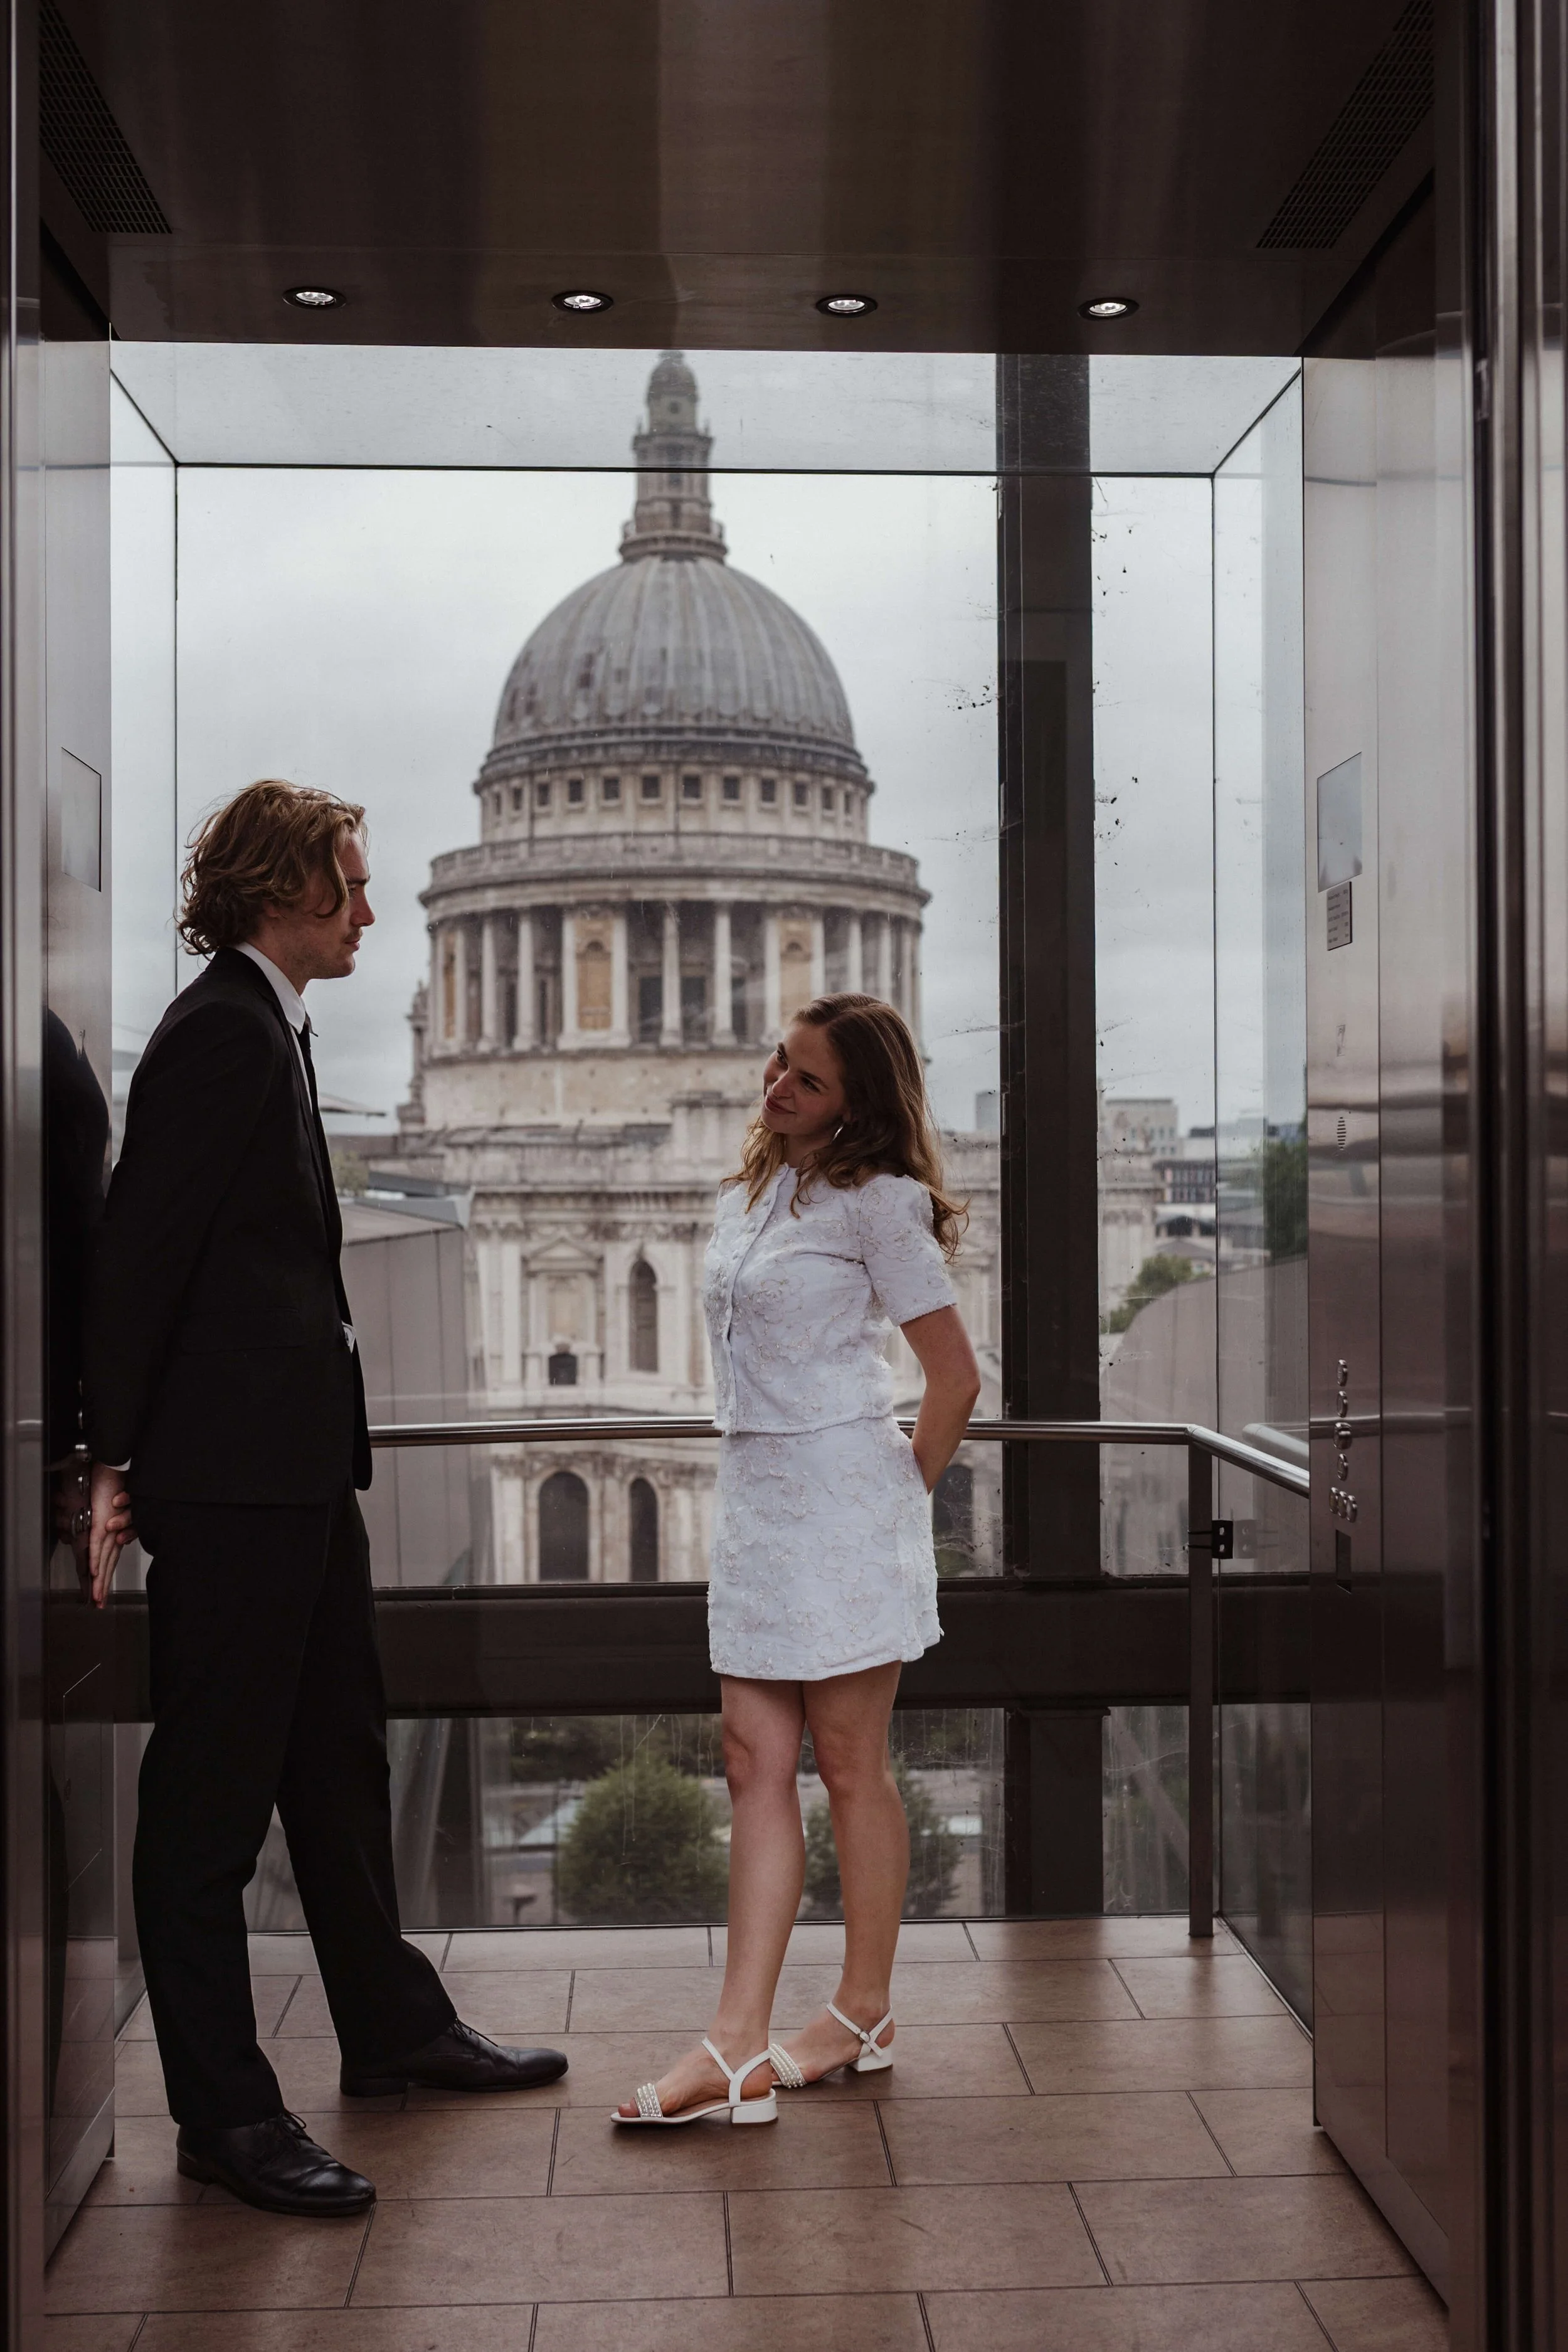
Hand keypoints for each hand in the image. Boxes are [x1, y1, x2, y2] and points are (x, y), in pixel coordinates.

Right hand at [87, 1462, 133, 1607]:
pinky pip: (98, 1544)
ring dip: (100, 1579)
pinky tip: (94, 1573)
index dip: (105, 1577)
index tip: (101, 1594)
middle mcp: (114, 1533)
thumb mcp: (107, 1511)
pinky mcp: (102, 1522)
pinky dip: (96, 1558)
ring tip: (96, 1597)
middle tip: (99, 1605)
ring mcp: (108, 1529)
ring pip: (104, 1559)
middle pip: (109, 1564)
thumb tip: (94, 1535)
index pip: (111, 1559)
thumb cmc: (113, 1486)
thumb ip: (103, 1524)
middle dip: (103, 1586)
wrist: (115, 1468)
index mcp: (116, 1531)